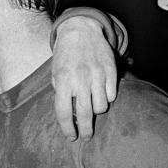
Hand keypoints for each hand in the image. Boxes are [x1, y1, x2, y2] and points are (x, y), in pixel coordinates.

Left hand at [51, 12, 119, 140]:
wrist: (81, 30)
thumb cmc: (66, 55)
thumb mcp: (56, 73)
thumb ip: (61, 92)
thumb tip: (69, 115)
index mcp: (63, 80)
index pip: (63, 112)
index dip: (67, 128)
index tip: (71, 137)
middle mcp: (80, 79)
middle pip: (84, 114)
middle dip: (86, 130)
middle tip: (86, 137)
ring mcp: (97, 75)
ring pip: (101, 106)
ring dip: (96, 111)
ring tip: (92, 106)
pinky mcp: (110, 70)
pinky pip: (111, 95)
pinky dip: (107, 98)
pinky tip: (101, 93)